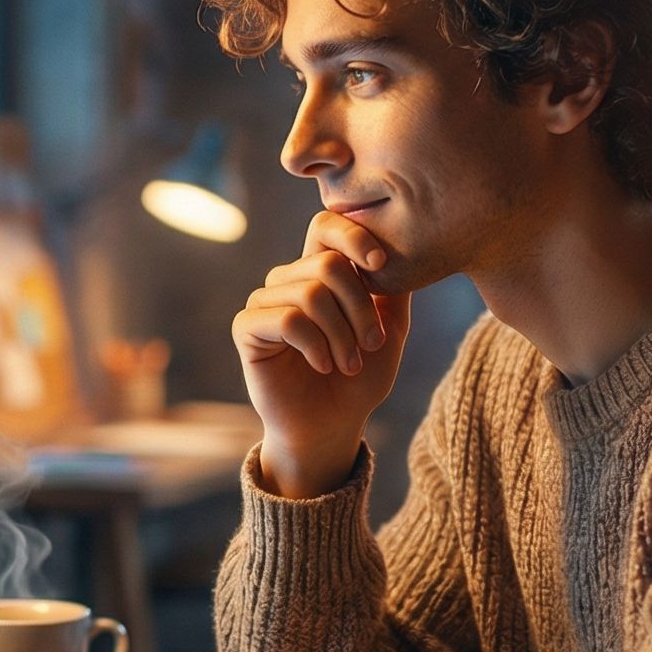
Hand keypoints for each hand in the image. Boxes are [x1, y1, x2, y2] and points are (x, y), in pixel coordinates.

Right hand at [231, 211, 412, 496]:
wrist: (331, 425)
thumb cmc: (359, 378)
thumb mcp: (389, 328)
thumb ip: (394, 287)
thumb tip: (404, 246)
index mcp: (319, 271)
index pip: (326, 225)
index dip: (355, 235)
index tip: (381, 264)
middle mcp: (289, 280)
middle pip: (328, 263)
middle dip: (361, 307)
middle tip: (372, 344)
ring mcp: (265, 301)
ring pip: (311, 292)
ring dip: (341, 334)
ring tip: (349, 364)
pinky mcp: (247, 328)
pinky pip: (287, 320)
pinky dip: (315, 345)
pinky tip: (322, 366)